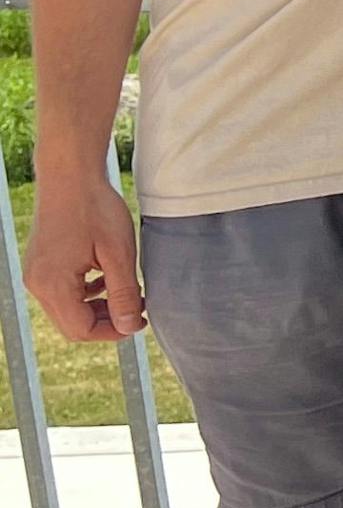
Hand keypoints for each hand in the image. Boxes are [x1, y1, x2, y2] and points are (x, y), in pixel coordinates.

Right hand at [20, 167, 144, 342]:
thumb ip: (124, 294)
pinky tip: (108, 278)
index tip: (141, 319)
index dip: (114, 331)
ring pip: (68, 310)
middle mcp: (37, 284)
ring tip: (129, 291)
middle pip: (72, 324)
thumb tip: (131, 328)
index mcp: (53, 284)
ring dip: (98, 308)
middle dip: (107, 321)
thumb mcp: (119, 253)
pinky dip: (86, 293)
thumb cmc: (95, 209)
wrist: (70, 176)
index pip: (81, 330)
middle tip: (138, 306)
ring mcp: (36, 274)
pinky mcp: (41, 265)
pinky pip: (63, 293)